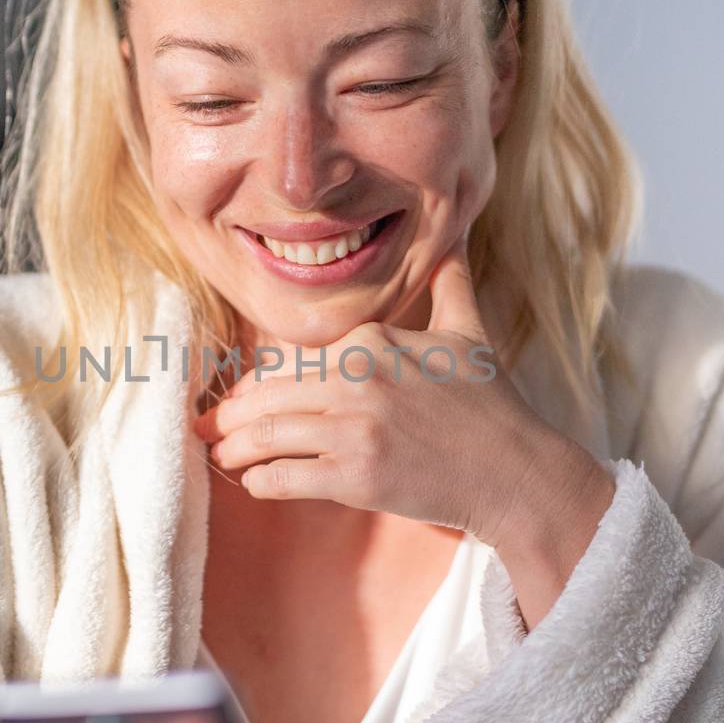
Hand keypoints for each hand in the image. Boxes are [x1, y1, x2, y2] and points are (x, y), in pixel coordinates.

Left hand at [193, 229, 549, 548]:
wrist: (516, 470)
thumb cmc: (492, 405)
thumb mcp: (469, 332)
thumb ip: (450, 285)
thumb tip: (455, 239)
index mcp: (372, 341)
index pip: (290, 361)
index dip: (256, 383)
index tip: (237, 398)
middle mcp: (357, 378)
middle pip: (267, 395)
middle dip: (228, 416)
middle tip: (206, 428)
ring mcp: (355, 428)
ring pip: (266, 434)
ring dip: (234, 449)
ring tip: (220, 456)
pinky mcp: (356, 476)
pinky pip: (284, 476)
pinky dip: (261, 481)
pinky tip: (256, 483)